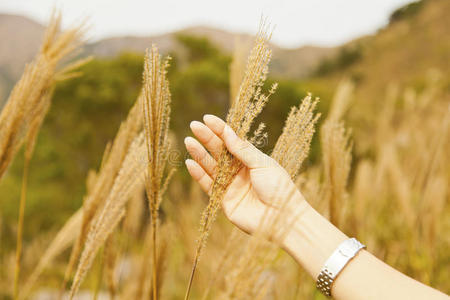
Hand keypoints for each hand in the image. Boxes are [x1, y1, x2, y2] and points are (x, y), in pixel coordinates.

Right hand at [184, 114, 308, 236]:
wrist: (282, 218)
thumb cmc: (278, 187)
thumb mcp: (262, 163)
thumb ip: (242, 150)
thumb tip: (227, 133)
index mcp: (251, 159)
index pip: (232, 141)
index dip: (220, 129)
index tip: (207, 119)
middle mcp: (239, 171)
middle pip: (219, 152)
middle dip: (207, 139)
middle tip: (194, 126)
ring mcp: (231, 185)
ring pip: (211, 167)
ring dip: (199, 154)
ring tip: (189, 141)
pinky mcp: (224, 200)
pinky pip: (208, 185)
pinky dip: (199, 174)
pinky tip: (190, 163)